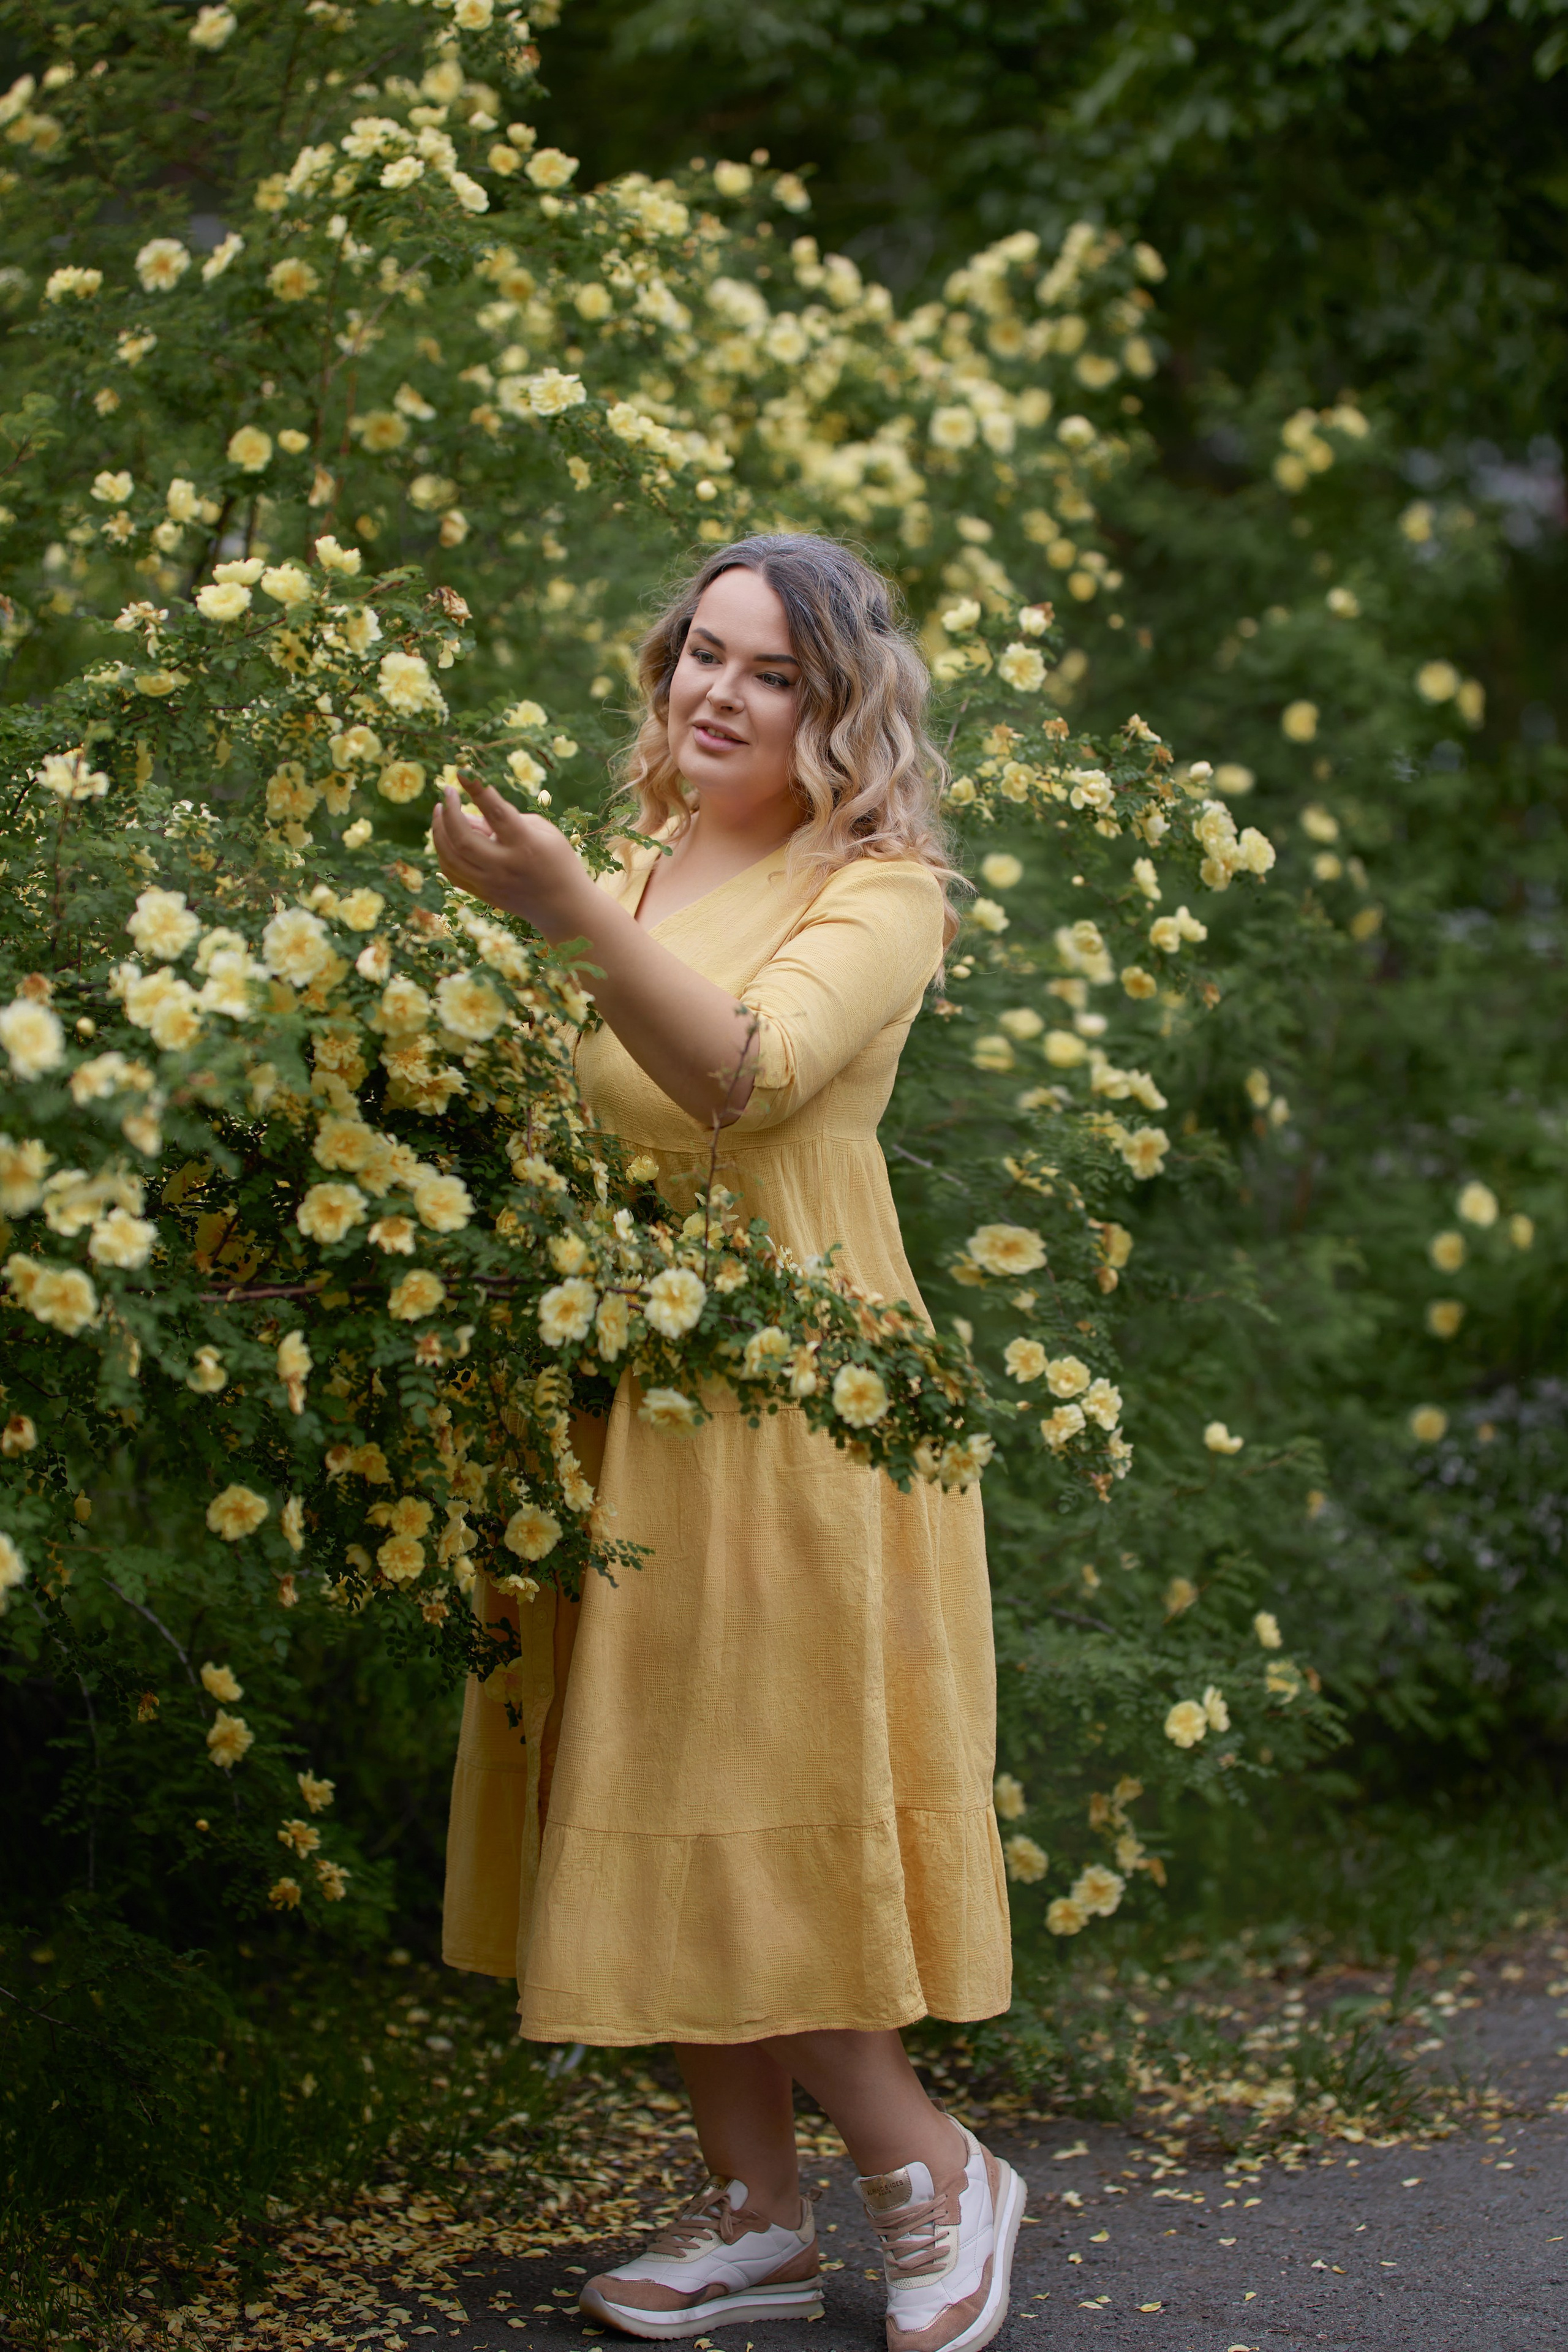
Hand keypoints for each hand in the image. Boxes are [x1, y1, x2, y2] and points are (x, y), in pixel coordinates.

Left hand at [430, 777, 592, 939]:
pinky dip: (443, 852)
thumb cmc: (558, 861)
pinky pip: (452, 872)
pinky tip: (445, 837)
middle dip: (448, 811)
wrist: (565, 908)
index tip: (462, 772)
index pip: (496, 812)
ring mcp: (491, 883)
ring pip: (450, 857)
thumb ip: (507, 819)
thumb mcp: (544, 832)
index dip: (477, 789)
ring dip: (439, 830)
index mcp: (526, 845)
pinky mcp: (484, 894)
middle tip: (447, 793)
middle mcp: (505, 866)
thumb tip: (469, 815)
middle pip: (462, 838)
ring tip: (440, 811)